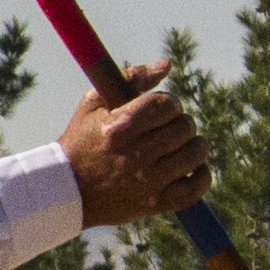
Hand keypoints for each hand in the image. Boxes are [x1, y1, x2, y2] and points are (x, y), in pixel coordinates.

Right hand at [60, 62, 209, 225]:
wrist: (66, 191)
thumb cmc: (82, 142)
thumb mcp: (94, 104)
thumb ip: (131, 78)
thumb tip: (167, 64)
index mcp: (119, 129)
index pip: (166, 105)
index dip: (169, 104)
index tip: (161, 110)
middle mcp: (135, 156)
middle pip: (184, 127)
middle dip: (180, 123)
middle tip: (168, 129)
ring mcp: (148, 183)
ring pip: (196, 153)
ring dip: (194, 145)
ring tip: (180, 146)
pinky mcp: (156, 204)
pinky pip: (197, 187)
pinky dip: (202, 174)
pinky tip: (193, 167)